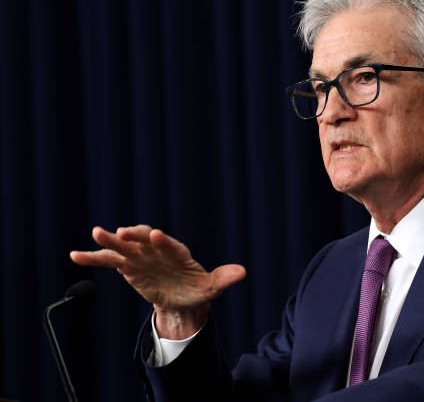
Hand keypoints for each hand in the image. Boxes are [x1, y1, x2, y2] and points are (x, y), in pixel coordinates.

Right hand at [70, 225, 245, 337]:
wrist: (181, 297)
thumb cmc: (197, 289)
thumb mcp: (211, 287)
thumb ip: (224, 278)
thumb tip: (243, 273)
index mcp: (178, 252)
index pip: (169, 244)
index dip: (162, 241)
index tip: (154, 235)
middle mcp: (157, 250)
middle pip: (143, 239)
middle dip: (134, 235)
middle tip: (123, 231)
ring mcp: (140, 256)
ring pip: (123, 246)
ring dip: (110, 240)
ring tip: (96, 233)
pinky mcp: (127, 265)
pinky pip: (108, 260)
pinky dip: (93, 258)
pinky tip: (75, 255)